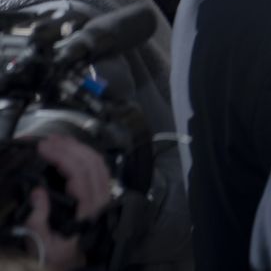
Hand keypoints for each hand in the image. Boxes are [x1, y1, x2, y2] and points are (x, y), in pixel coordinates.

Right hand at [25, 134, 111, 270]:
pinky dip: (85, 154)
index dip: (63, 157)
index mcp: (89, 209)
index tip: (44, 148)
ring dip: (78, 147)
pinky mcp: (102, 193)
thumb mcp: (43, 245)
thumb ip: (38, 222)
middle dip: (68, 147)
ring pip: (98, 162)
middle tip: (46, 141)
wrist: (76, 262)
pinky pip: (99, 167)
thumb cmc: (60, 254)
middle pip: (91, 162)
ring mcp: (104, 194)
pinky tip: (71, 149)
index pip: (81, 174)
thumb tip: (37, 193)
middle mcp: (101, 199)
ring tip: (57, 140)